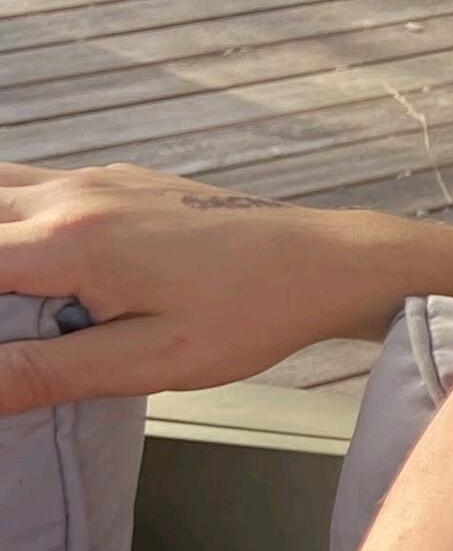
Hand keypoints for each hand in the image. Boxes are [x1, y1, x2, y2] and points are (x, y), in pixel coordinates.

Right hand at [0, 166, 418, 411]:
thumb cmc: (246, 313)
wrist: (322, 261)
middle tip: (6, 326)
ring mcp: (92, 179)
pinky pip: (31, 185)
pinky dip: (12, 218)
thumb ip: (48, 371)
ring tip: (14, 304)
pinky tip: (31, 264)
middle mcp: (69, 195)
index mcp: (67, 241)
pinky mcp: (115, 181)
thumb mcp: (148, 360)